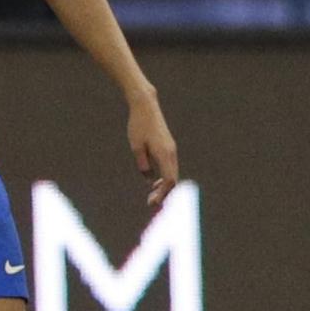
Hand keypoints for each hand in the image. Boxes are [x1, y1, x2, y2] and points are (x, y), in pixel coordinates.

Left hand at [127, 87, 178, 208]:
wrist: (145, 106)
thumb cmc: (138, 125)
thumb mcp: (136, 147)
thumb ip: (143, 165)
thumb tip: (149, 180)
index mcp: (164, 154)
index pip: (169, 180)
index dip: (163, 194)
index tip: (153, 203)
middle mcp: (171, 153)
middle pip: (173, 179)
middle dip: (164, 194)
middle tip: (151, 204)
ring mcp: (171, 149)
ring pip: (172, 173)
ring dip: (164, 186)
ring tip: (152, 196)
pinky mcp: (168, 146)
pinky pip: (170, 166)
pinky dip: (164, 177)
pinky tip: (154, 182)